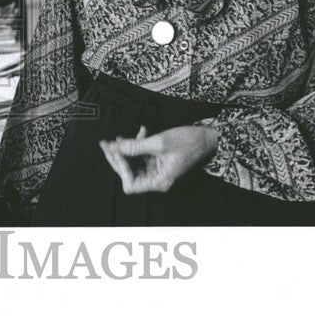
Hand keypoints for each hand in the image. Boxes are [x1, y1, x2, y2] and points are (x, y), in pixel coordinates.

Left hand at [99, 125, 217, 193]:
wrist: (208, 137)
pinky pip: (143, 155)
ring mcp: (158, 170)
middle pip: (129, 173)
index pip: (130, 184)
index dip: (121, 168)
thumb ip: (135, 146)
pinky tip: (141, 131)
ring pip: (134, 162)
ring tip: (121, 135)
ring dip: (127, 148)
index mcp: (159, 181)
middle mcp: (157, 179)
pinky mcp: (159, 161)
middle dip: (117, 157)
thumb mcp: (159, 142)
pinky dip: (138, 144)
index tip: (116, 151)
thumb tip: (114, 148)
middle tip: (106, 143)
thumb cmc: (189, 142)